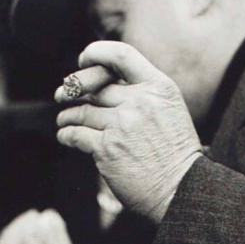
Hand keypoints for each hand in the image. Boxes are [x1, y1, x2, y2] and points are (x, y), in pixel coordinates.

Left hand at [55, 41, 202, 224]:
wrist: (182, 190)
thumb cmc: (178, 157)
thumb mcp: (171, 113)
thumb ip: (146, 96)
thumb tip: (109, 88)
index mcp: (159, 88)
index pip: (122, 55)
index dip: (96, 53)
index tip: (84, 60)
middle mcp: (140, 102)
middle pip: (96, 87)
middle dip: (73, 89)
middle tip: (62, 95)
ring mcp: (122, 125)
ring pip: (83, 112)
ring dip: (68, 115)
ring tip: (64, 120)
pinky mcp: (107, 149)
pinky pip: (77, 134)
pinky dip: (67, 134)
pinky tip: (65, 136)